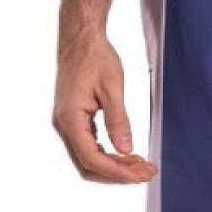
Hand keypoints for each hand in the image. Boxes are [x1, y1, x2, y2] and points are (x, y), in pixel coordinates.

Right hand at [52, 32, 156, 182]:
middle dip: (119, 172)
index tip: (138, 174)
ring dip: (116, 164)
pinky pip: (90, 145)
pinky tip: (127, 153)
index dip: (116, 171)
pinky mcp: (76, 118)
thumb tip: (125, 148)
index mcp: (71, 118)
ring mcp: (69, 122)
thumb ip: (118, 121)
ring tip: (140, 164)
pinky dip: (110, 153)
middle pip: (90, 163)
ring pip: (90, 157)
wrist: (82, 38)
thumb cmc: (93, 56)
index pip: (92, 158)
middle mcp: (65, 123)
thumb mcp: (112, 88)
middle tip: (145, 172)